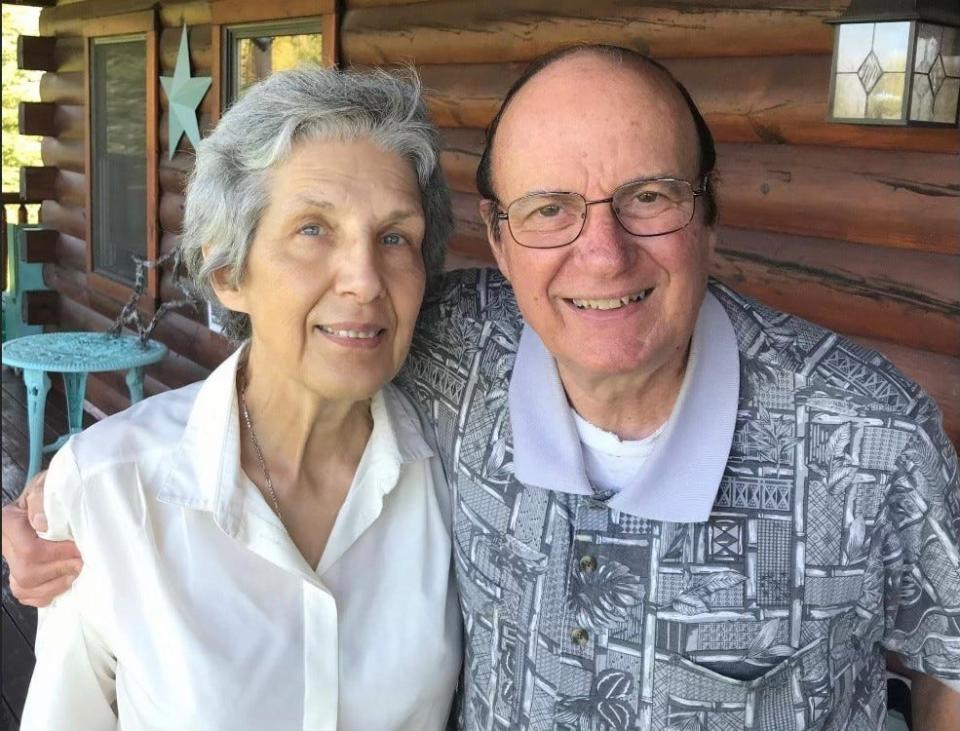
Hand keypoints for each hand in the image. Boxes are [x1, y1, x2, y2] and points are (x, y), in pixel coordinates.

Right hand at [1, 470, 81, 606]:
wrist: (52, 497)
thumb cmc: (52, 491)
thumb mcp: (48, 485)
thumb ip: (43, 500)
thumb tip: (41, 524)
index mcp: (10, 520)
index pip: (29, 548)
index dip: (58, 552)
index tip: (78, 548)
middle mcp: (5, 543)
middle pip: (27, 570)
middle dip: (59, 568)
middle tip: (82, 561)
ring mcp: (11, 560)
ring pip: (23, 586)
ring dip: (56, 583)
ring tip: (75, 571)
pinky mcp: (19, 574)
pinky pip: (26, 595)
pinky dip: (46, 594)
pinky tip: (62, 582)